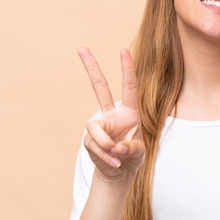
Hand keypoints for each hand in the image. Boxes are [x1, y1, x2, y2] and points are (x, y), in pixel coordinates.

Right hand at [78, 47, 144, 179]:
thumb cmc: (133, 156)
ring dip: (106, 146)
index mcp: (129, 112)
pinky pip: (94, 145)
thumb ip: (131, 149)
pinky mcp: (89, 138)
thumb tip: (117, 147)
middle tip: (81, 47)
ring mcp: (99, 125)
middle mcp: (112, 114)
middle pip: (100, 87)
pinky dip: (105, 156)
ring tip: (117, 157)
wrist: (119, 171)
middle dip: (91, 67)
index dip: (127, 69)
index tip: (124, 50)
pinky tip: (114, 163)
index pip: (129, 87)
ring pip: (95, 129)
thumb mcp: (139, 153)